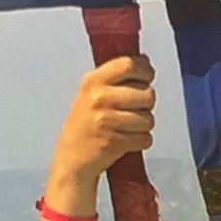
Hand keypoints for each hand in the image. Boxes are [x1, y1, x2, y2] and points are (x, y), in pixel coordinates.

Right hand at [49, 55, 155, 198]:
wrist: (71, 159)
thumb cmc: (84, 125)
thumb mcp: (91, 93)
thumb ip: (116, 77)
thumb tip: (144, 61)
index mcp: (93, 81)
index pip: (129, 64)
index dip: (145, 71)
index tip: (147, 77)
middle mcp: (99, 97)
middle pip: (147, 93)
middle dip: (147, 104)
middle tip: (135, 110)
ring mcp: (106, 120)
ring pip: (149, 118)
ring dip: (144, 126)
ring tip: (129, 128)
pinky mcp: (114, 142)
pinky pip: (145, 138)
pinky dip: (141, 142)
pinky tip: (129, 141)